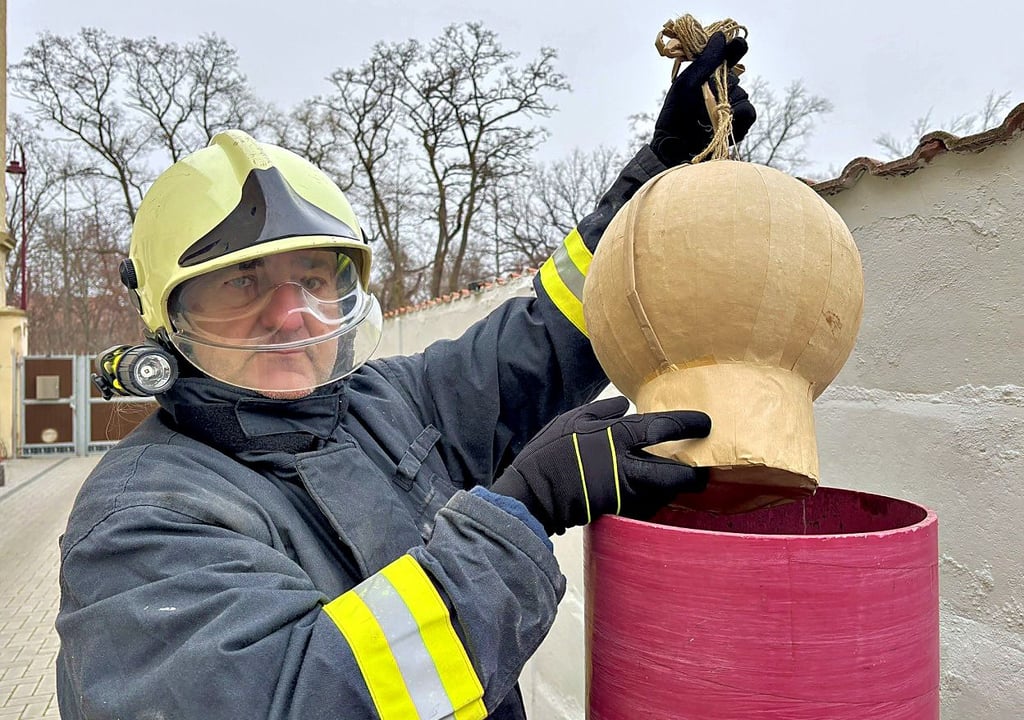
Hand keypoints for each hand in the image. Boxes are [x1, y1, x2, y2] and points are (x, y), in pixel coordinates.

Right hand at [491, 397, 709, 534]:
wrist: (533, 494)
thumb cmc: (549, 453)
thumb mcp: (572, 419)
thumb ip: (602, 412)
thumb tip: (623, 405)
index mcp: (616, 437)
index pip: (663, 428)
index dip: (688, 425)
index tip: (705, 423)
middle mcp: (627, 467)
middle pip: (676, 474)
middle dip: (695, 474)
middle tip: (702, 469)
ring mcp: (624, 494)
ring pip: (663, 493)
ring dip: (672, 487)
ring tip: (678, 478)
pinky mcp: (618, 512)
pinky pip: (646, 505)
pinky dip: (652, 498)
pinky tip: (649, 492)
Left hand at [651, 31, 755, 165]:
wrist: (673, 148)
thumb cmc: (674, 117)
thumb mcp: (686, 85)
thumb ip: (705, 62)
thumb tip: (721, 36)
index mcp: (706, 80)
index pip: (726, 59)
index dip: (734, 50)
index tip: (738, 44)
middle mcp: (720, 93)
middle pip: (736, 77)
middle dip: (726, 81)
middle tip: (710, 90)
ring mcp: (730, 109)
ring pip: (743, 94)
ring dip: (730, 99)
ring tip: (710, 111)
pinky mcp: (738, 127)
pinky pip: (749, 112)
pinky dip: (740, 113)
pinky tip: (727, 116)